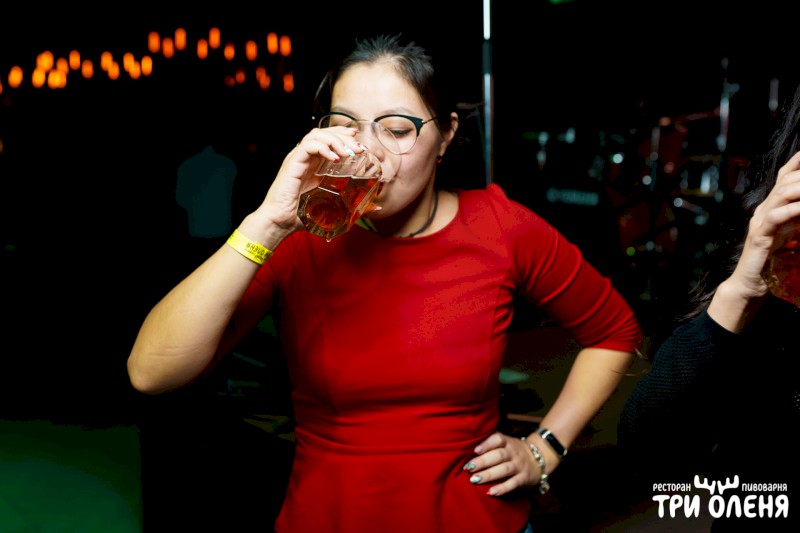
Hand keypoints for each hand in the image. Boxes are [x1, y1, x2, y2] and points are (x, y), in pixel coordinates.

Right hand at [257, 126, 365, 230]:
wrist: (279, 222)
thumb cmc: (300, 216)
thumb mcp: (333, 208)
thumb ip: (354, 206)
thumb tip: (377, 208)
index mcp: (312, 163)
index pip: (326, 138)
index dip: (342, 133)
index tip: (357, 135)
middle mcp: (304, 158)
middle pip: (323, 133)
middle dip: (343, 136)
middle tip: (358, 147)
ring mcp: (297, 159)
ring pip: (316, 135)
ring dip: (335, 140)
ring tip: (348, 153)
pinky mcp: (292, 163)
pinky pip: (308, 146)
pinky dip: (323, 148)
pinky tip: (335, 158)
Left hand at [462, 431, 542, 496]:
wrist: (540, 457)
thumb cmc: (514, 451)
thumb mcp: (506, 443)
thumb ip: (492, 445)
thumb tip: (469, 453)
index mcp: (508, 442)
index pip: (498, 439)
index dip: (487, 444)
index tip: (475, 450)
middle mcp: (514, 452)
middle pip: (499, 455)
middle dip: (483, 462)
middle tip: (468, 468)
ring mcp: (519, 465)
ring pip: (504, 469)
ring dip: (489, 475)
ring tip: (475, 480)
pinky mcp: (524, 478)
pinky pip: (513, 483)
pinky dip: (502, 488)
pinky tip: (491, 492)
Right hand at [729, 150, 799, 298]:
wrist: (750, 284)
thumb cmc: (772, 262)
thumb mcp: (790, 234)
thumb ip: (797, 219)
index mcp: (770, 207)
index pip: (783, 176)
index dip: (796, 161)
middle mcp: (763, 210)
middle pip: (785, 181)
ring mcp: (759, 221)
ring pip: (781, 193)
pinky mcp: (760, 236)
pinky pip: (777, 217)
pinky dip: (794, 210)